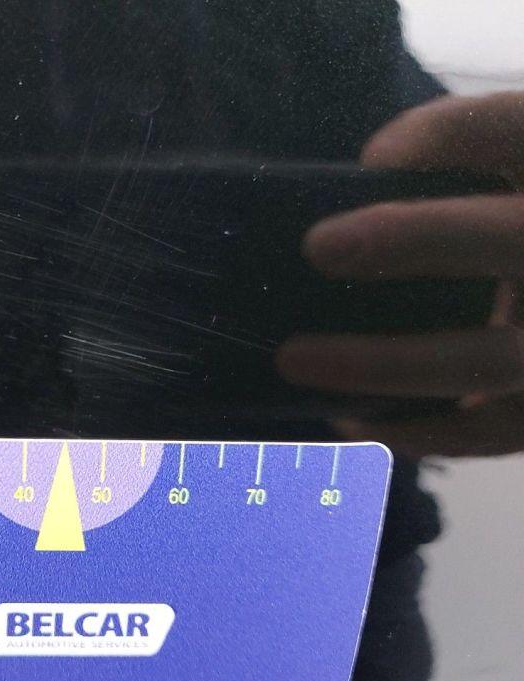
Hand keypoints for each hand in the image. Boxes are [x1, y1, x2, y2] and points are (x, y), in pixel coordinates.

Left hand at [276, 92, 523, 457]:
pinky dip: (418, 431)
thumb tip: (377, 166)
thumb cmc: (504, 226)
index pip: (513, 132)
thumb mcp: (500, 169)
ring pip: (494, 359)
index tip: (371, 159)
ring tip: (294, 360)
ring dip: (386, 364)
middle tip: (318, 246)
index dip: (445, 135)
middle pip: (512, 241)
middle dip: (415, 239)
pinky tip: (350, 419)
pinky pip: (490, 433)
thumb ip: (453, 149)